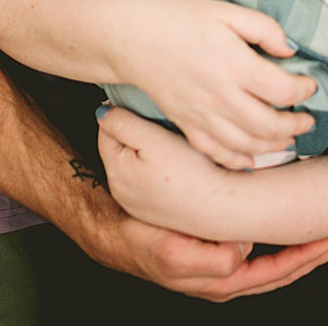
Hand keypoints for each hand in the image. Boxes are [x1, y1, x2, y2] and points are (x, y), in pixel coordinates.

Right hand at [96, 208, 327, 301]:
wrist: (114, 234)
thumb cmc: (142, 240)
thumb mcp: (174, 253)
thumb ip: (212, 259)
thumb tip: (243, 251)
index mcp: (222, 281)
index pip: (276, 273)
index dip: (305, 257)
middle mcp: (227, 280)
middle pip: (281, 273)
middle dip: (312, 256)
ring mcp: (221, 269)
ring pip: (272, 264)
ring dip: (299, 251)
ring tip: (323, 235)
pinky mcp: (213, 253)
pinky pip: (256, 253)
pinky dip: (277, 243)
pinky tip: (284, 228)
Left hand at [99, 106, 253, 238]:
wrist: (226, 209)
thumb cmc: (192, 172)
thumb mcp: (152, 138)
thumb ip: (121, 122)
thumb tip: (102, 113)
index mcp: (115, 172)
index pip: (107, 131)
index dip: (126, 116)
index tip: (146, 113)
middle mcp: (121, 193)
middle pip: (120, 149)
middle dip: (135, 136)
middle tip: (163, 131)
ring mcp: (138, 206)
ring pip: (135, 167)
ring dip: (146, 155)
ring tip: (173, 150)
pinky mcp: (157, 214)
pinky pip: (150, 185)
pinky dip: (159, 174)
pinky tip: (178, 171)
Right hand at [116, 0, 316, 168]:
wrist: (130, 37)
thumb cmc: (177, 19)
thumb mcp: (224, 10)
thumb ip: (263, 27)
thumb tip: (290, 49)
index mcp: (234, 64)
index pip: (282, 90)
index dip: (304, 90)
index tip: (308, 85)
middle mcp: (221, 95)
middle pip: (271, 125)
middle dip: (297, 126)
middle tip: (307, 120)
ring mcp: (202, 114)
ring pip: (248, 144)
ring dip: (274, 146)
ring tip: (288, 139)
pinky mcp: (186, 124)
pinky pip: (216, 152)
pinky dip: (237, 160)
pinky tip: (251, 159)